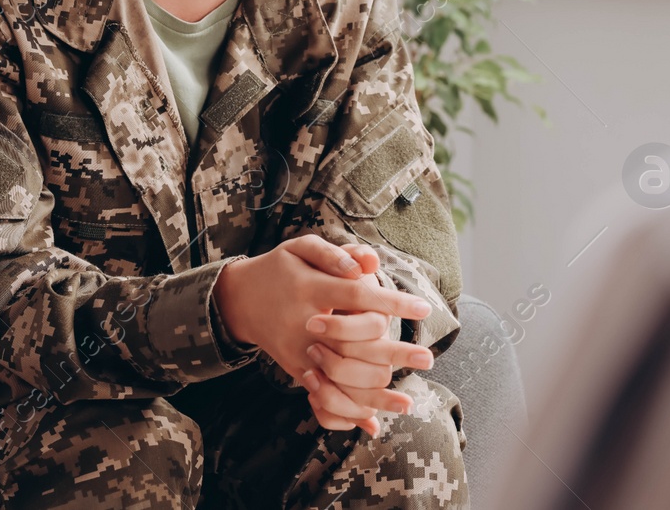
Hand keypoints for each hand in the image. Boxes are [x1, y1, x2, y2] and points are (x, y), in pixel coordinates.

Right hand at [213, 236, 433, 432]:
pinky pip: (323, 395)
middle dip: (395, 353)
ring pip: (341, 377)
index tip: (423, 309)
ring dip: (376, 392)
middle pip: (355, 343)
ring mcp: (300, 351)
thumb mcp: (301, 249)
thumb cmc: (280, 269)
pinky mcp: (296, 370)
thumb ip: (336, 253)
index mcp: (311, 288)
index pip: (357, 295)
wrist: (240, 300)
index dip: (391, 302)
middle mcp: (306, 323)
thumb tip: (370, 265)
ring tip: (409, 401)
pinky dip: (348, 410)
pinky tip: (374, 420)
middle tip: (429, 357)